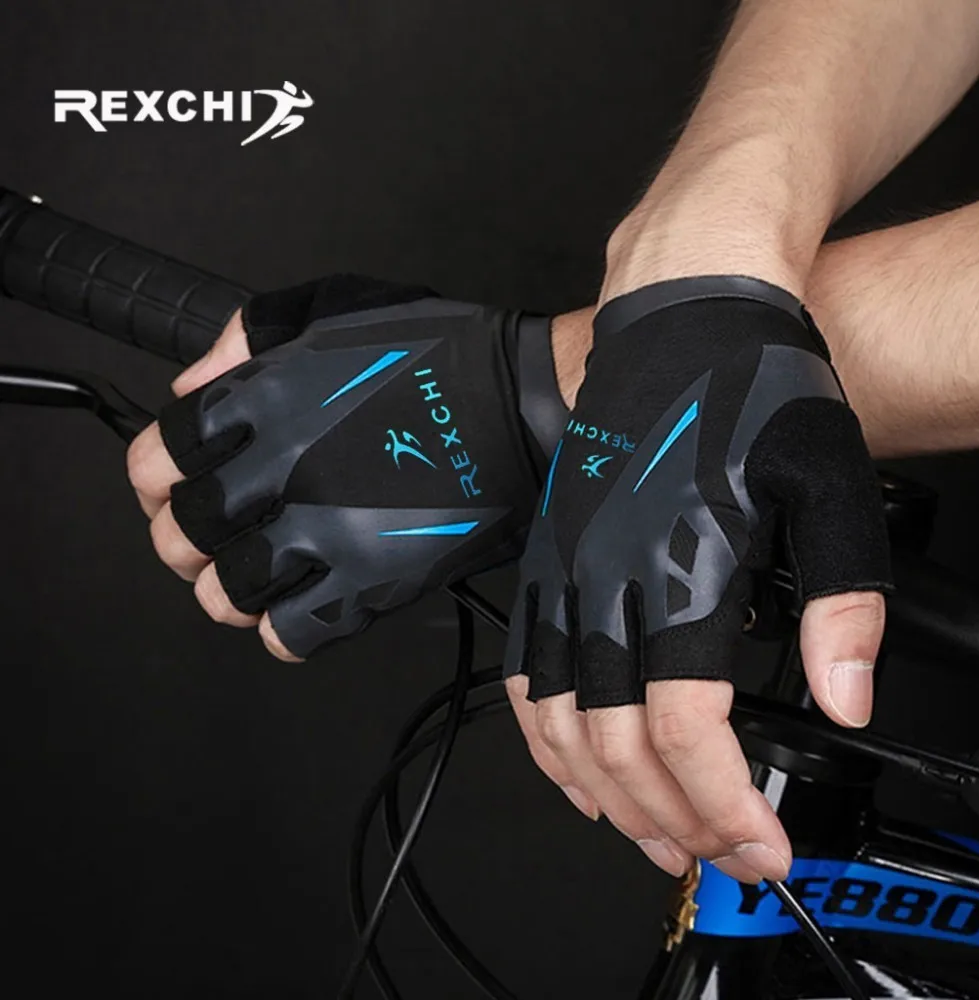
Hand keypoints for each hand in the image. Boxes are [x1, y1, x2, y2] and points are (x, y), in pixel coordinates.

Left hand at [127, 275, 565, 659]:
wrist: (530, 407)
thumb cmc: (443, 352)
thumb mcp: (335, 307)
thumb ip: (246, 337)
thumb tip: (188, 384)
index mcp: (268, 399)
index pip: (159, 455)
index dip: (152, 474)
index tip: (165, 482)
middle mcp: (285, 471)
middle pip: (181, 533)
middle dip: (180, 536)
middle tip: (203, 534)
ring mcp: (327, 534)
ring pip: (226, 595)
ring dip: (226, 588)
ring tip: (251, 573)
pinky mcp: (372, 584)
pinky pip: (291, 636)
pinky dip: (280, 629)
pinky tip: (297, 604)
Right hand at [504, 275, 890, 880]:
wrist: (682, 308)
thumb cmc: (753, 382)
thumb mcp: (827, 483)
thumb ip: (840, 600)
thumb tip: (843, 695)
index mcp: (680, 565)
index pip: (683, 727)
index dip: (719, 804)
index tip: (757, 846)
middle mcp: (607, 574)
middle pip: (615, 741)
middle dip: (670, 818)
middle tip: (716, 856)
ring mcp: (566, 565)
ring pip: (557, 717)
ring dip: (600, 793)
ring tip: (647, 835)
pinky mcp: (550, 553)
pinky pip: (526, 666)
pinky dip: (544, 733)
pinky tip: (573, 762)